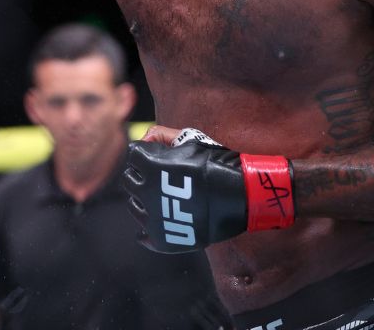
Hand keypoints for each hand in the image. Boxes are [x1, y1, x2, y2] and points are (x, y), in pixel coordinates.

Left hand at [122, 126, 294, 252]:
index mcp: (151, 166)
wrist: (243, 196)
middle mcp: (147, 192)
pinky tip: (158, 223)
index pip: (132, 157)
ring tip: (166, 198)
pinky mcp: (163, 239)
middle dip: (141, 177)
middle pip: (129, 181)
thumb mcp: (190, 140)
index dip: (145, 155)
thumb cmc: (216, 164)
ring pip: (135, 206)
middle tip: (160, 178)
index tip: (156, 158)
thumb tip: (144, 139)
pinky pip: (144, 236)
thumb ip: (162, 135)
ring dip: (145, 201)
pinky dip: (148, 231)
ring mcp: (154, 218)